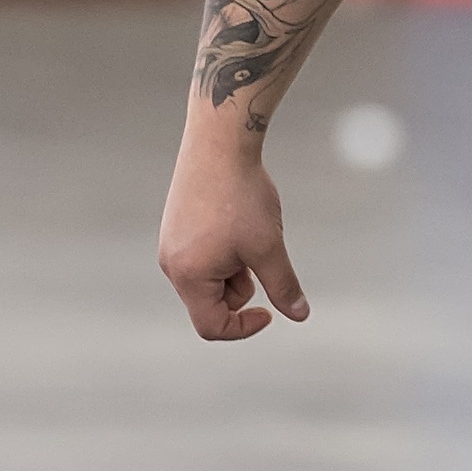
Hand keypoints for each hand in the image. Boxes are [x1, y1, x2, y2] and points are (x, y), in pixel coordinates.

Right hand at [158, 135, 308, 340]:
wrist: (219, 143)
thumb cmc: (242, 196)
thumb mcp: (269, 246)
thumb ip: (283, 286)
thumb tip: (300, 315)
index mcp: (188, 275)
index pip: (211, 326)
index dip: (244, 327)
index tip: (270, 312)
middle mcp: (171, 263)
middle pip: (210, 303)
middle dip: (241, 289)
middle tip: (259, 255)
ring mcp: (171, 244)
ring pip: (209, 279)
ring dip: (235, 269)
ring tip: (249, 233)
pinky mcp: (176, 227)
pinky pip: (203, 257)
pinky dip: (225, 252)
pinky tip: (237, 221)